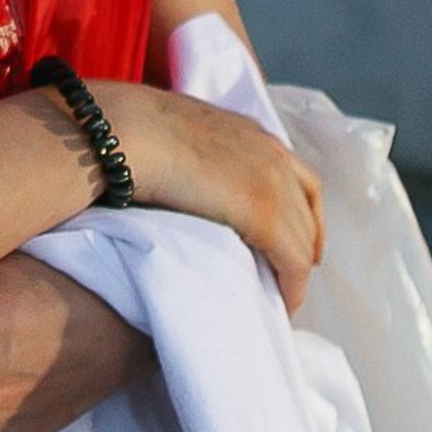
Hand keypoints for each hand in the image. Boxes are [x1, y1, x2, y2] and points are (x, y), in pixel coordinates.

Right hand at [100, 81, 324, 311]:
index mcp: (252, 132)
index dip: (300, 213)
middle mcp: (273, 154)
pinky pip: (293, 264)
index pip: (298, 179)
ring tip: (277, 293)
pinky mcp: (266, 215)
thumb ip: (195, 148)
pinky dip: (292, 287)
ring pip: (303, 241)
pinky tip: (281, 303)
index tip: (291, 239)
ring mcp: (273, 183)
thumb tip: (179, 167)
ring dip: (293, 270)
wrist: (124, 130)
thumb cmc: (130, 128)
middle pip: (307, 213)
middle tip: (285, 272)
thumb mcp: (176, 129)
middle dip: (300, 244)